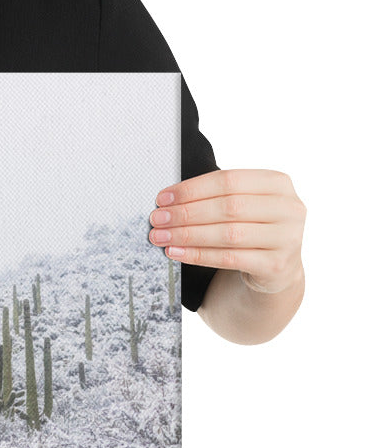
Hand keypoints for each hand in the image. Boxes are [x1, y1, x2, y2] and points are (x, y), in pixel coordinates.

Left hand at [149, 169, 305, 294]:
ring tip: (161, 237)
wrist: (276, 267)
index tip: (163, 198)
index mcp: (278, 183)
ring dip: (188, 235)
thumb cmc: (251, 227)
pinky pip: (229, 258)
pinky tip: (176, 253)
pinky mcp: (277, 265)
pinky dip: (198, 255)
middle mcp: (289, 208)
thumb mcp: (243, 204)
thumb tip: (167, 201)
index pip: (228, 180)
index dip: (192, 189)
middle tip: (157, 219)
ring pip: (228, 234)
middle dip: (186, 213)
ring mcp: (288, 238)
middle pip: (228, 207)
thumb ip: (215, 196)